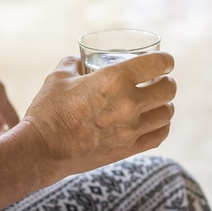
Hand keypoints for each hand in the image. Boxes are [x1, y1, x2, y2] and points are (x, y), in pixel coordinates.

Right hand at [22, 52, 175, 175]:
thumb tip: (78, 61)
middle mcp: (129, 103)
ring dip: (165, 105)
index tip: (165, 61)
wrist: (43, 150)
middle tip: (160, 81)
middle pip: (168, 89)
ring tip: (157, 103)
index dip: (166, 60)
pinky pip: (159, 136)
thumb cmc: (48, 111)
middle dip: (167, 82)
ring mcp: (131, 129)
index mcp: (114, 79)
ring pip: (167, 114)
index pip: (157, 63)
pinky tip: (155, 122)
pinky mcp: (128, 149)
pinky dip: (161, 127)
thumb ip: (73, 64)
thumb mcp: (59, 77)